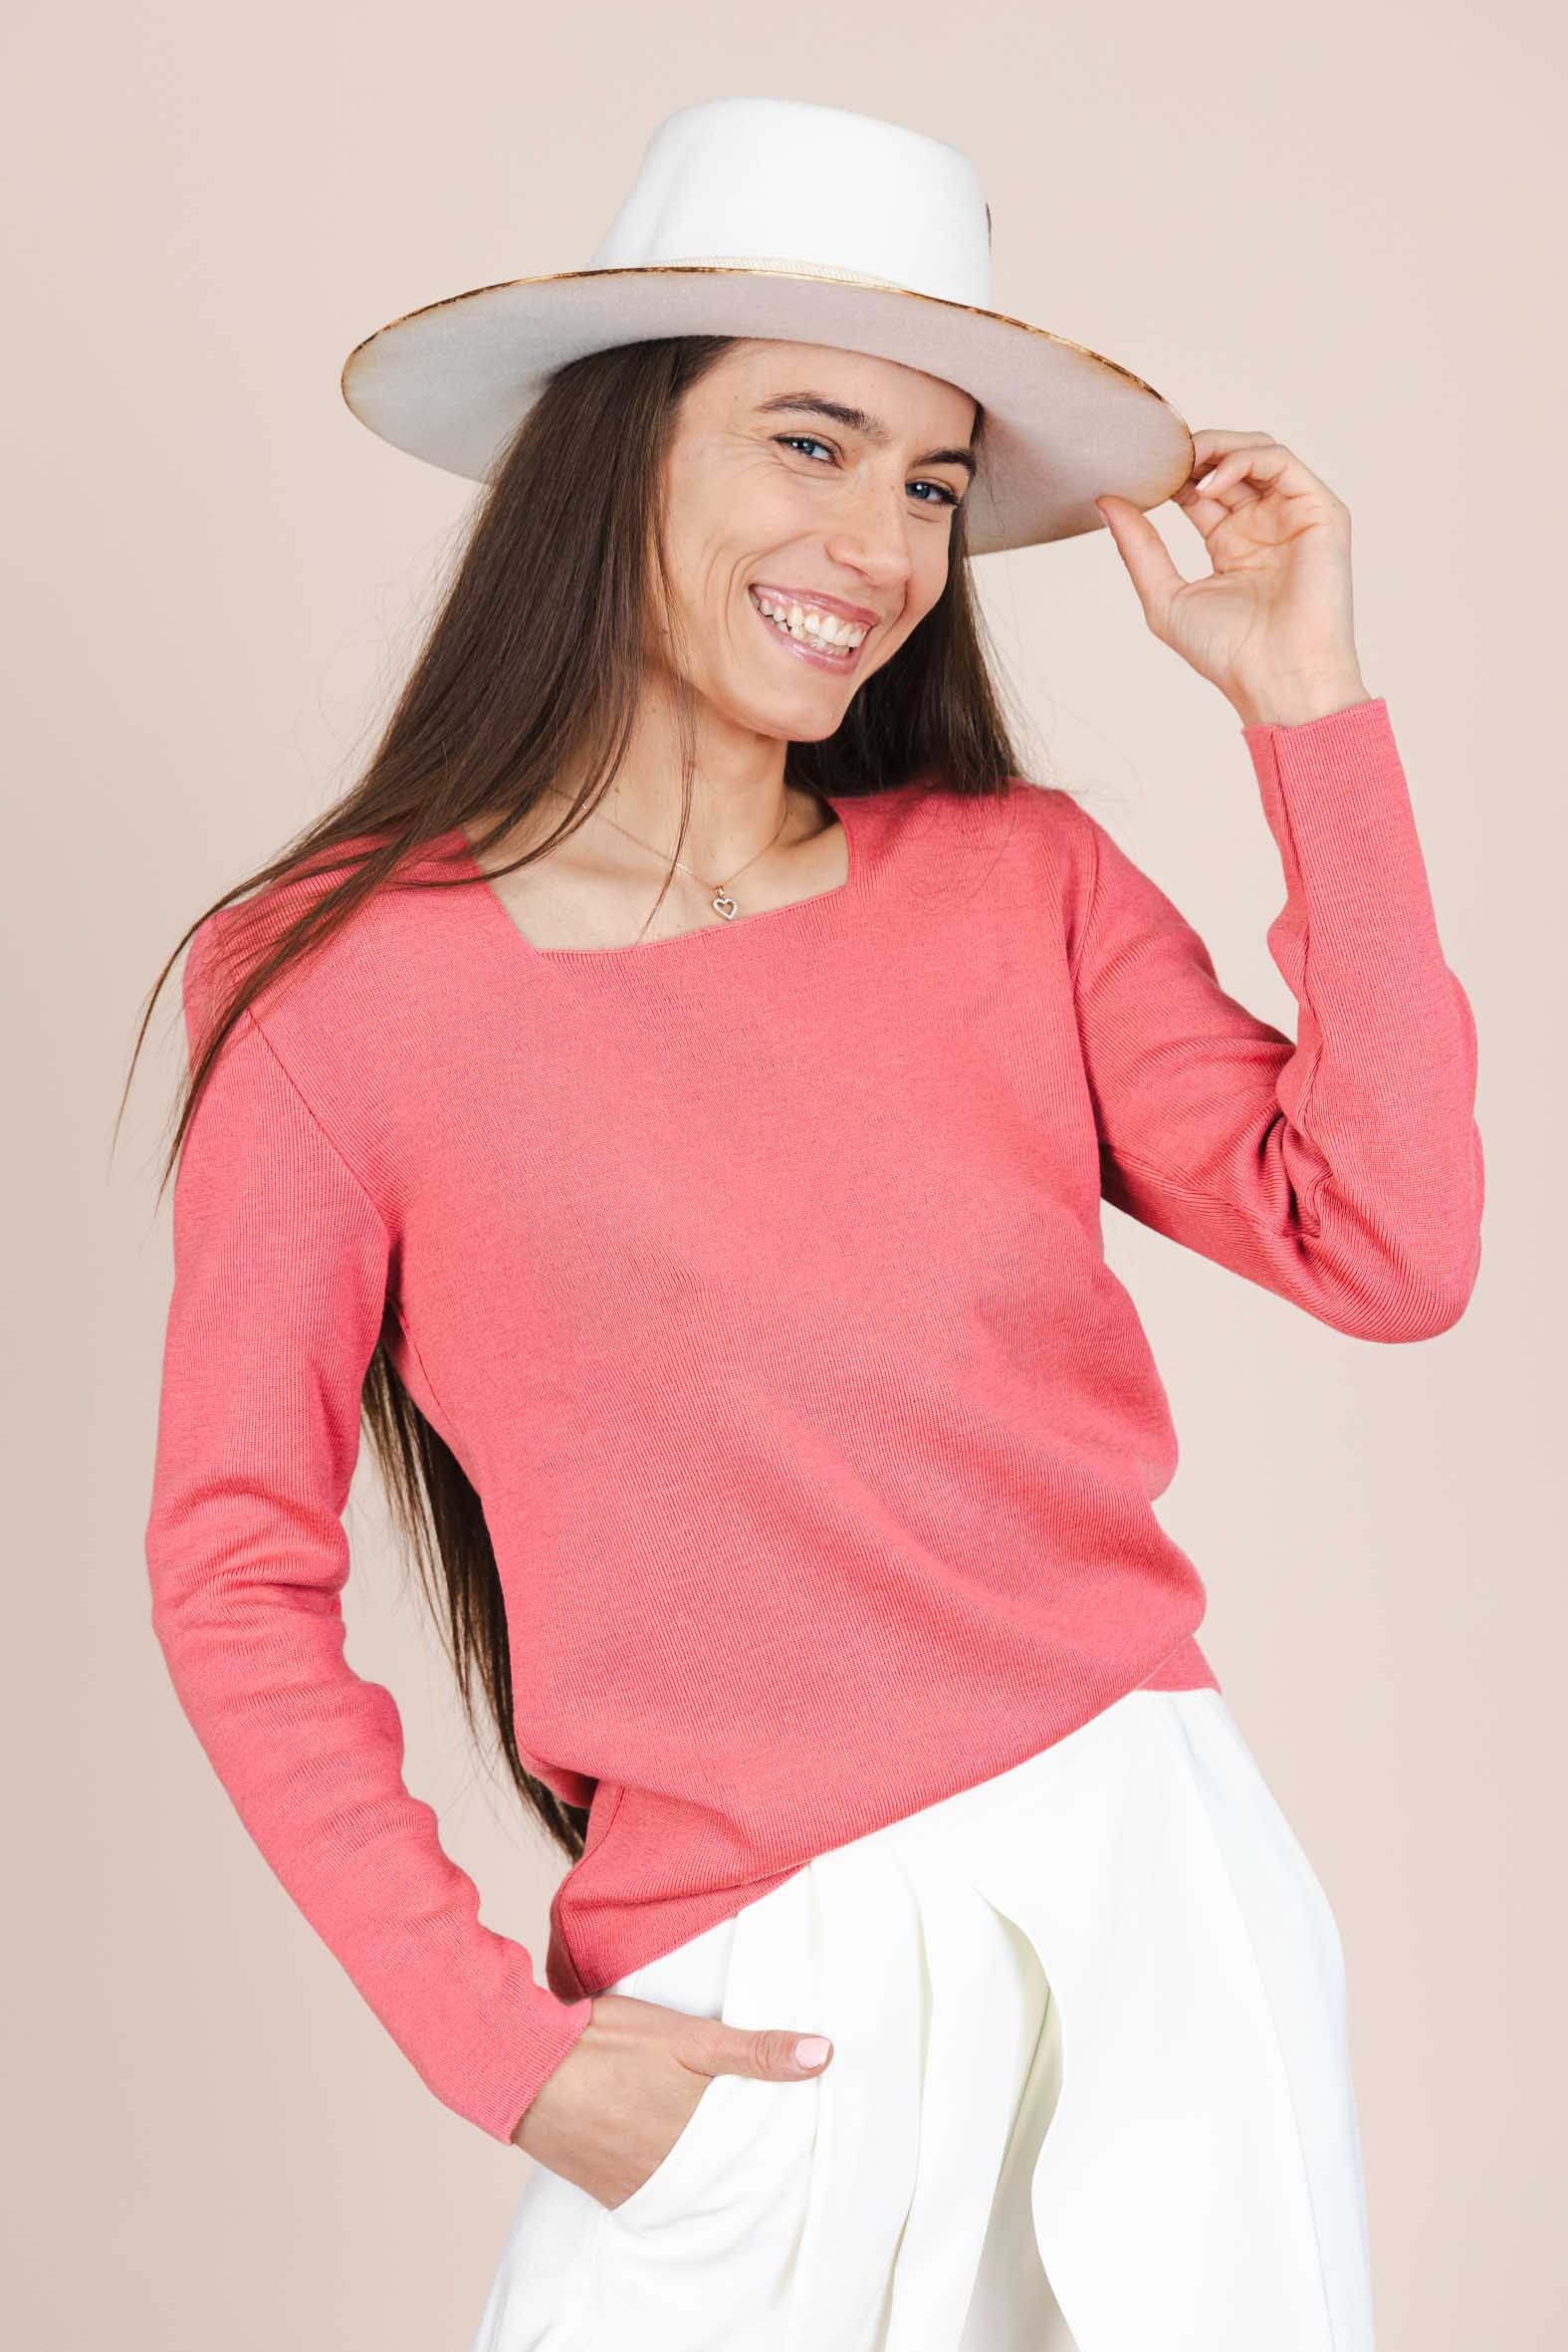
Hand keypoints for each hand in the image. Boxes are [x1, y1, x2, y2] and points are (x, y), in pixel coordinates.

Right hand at [512, 1992, 833, 2209]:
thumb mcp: (689, 2037)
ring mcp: (635, 2188)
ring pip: (687, 2185)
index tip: (793, 2125)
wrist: (522, 2067)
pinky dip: (666, 2174)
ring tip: (708, 2135)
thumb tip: (825, 2055)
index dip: (773, 2138)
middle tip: (752, 2129)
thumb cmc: (607, 2044)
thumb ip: (755, 2053)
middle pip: (722, 2175)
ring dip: (701, 2166)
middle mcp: (671, 2178)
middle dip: (738, 2156)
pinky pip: (650, 2191)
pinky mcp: (605, 2190)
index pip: (756, 2154)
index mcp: (700, 2142)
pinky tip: (666, 2146)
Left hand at [1095, 431, 1371, 726]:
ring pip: (1259, 452)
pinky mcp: (1320, 512)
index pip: (1201, 490)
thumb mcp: (1165, 596)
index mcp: (1232, 544)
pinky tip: (1208, 484)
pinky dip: (1243, 460)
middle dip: (1194, 452)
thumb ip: (1139, 547)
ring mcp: (1293, 517)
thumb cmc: (1229, 653)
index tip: (1139, 473)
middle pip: (1230, 463)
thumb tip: (1107, 502)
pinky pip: (1282, 463)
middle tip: (1160, 456)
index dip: (1172, 475)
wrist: (1278, 679)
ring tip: (1183, 462)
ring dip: (1218, 447)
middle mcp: (1264, 526)